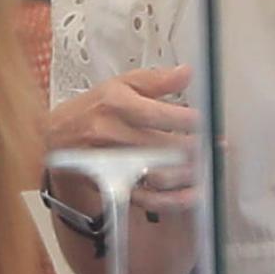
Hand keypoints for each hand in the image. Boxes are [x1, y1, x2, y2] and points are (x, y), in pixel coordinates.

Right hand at [48, 66, 202, 215]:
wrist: (56, 136)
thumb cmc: (93, 108)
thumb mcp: (121, 84)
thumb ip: (157, 80)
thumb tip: (187, 73)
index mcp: (116, 105)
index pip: (157, 114)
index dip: (187, 119)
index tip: (209, 121)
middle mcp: (112, 136)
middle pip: (161, 146)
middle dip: (196, 148)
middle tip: (218, 147)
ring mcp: (112, 165)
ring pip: (157, 174)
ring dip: (189, 174)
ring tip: (211, 167)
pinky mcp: (113, 186)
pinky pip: (145, 198)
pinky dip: (172, 200)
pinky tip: (193, 194)